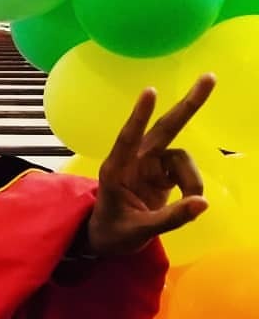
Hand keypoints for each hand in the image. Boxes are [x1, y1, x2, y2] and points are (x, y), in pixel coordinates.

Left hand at [84, 74, 215, 256]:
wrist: (108, 241)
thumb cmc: (113, 233)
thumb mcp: (139, 231)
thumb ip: (170, 218)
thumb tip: (203, 203)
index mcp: (115, 170)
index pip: (128, 138)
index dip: (139, 116)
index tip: (150, 91)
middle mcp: (133, 160)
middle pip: (164, 128)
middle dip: (187, 104)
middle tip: (210, 77)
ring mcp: (149, 164)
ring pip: (181, 158)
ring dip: (192, 179)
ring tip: (193, 203)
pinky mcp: (161, 172)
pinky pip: (185, 171)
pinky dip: (192, 185)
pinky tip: (190, 203)